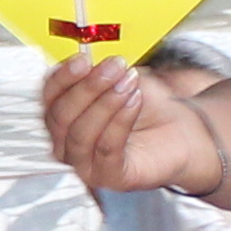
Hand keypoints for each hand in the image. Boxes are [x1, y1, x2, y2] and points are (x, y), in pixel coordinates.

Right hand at [39, 50, 213, 196]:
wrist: (182, 133)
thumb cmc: (147, 106)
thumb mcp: (120, 79)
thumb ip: (101, 69)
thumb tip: (88, 53)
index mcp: (63, 117)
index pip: (48, 98)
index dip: (62, 77)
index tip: (83, 58)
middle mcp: (66, 144)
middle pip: (60, 117)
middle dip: (87, 88)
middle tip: (114, 66)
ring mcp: (86, 165)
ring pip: (79, 135)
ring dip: (104, 104)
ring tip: (128, 82)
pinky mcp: (111, 178)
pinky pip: (106, 150)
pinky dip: (120, 121)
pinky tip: (134, 100)